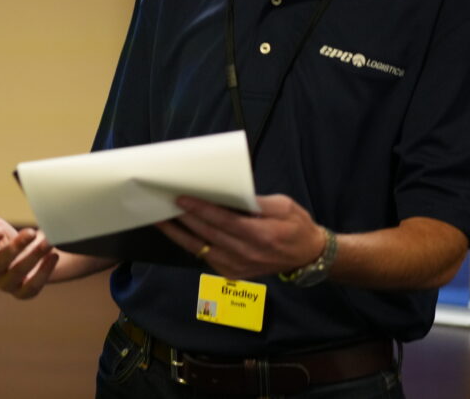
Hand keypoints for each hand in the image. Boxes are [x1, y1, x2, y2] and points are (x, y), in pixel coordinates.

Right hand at [0, 203, 58, 299]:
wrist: (30, 251)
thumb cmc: (5, 237)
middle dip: (15, 248)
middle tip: (31, 232)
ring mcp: (7, 284)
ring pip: (17, 274)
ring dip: (33, 257)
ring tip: (48, 242)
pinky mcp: (23, 293)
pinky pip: (31, 288)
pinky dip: (43, 273)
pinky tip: (52, 257)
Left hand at [156, 194, 327, 279]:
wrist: (308, 256)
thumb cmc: (297, 226)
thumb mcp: (284, 206)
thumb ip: (256, 202)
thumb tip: (229, 195)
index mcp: (261, 235)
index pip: (223, 221)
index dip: (200, 209)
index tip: (181, 199)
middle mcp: (246, 254)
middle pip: (207, 234)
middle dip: (183, 218)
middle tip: (163, 203)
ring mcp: (238, 267)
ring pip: (200, 250)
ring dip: (179, 234)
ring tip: (161, 219)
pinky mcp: (233, 273)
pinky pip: (206, 258)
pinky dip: (190, 245)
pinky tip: (178, 232)